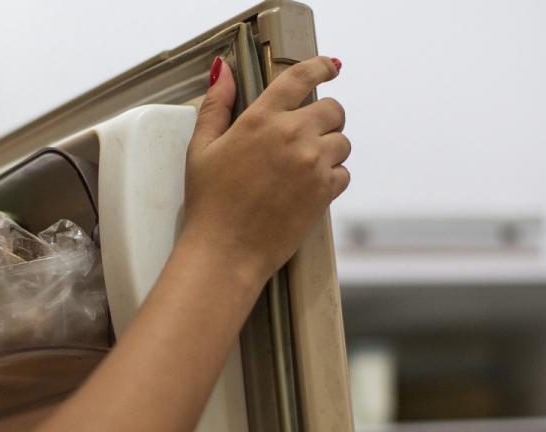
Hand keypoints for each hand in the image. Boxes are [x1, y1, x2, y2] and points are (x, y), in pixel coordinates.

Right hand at [182, 55, 349, 285]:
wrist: (226, 250)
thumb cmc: (209, 202)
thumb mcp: (201, 148)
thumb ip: (216, 105)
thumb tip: (224, 72)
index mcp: (260, 118)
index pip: (300, 77)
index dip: (321, 67)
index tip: (330, 67)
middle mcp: (291, 134)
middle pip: (333, 109)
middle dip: (326, 118)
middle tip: (310, 134)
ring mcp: (311, 162)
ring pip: (342, 142)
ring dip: (329, 151)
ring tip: (302, 169)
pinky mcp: (324, 191)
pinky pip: (344, 173)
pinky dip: (331, 179)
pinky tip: (306, 189)